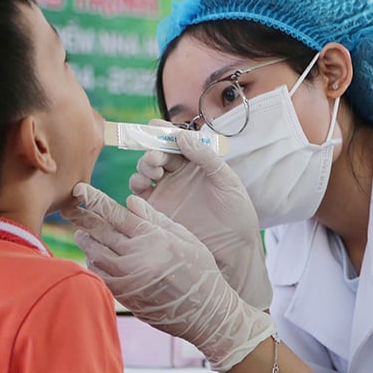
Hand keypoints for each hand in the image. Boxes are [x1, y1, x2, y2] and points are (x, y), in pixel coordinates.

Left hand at [63, 183, 274, 372]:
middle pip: (101, 233)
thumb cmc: (201, 270)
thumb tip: (129, 201)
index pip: (117, 215)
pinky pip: (101, 275)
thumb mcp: (185, 238)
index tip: (80, 190)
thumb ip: (155, 218)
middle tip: (70, 208)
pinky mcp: (125, 296)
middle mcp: (137, 258)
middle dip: (83, 218)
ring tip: (81, 233)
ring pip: (97, 255)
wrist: (206, 312)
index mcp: (153, 239)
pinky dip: (94, 263)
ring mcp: (128, 279)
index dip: (95, 201)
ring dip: (86, 241)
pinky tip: (93, 256)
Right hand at [129, 121, 271, 310]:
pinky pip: (139, 193)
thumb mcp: (226, 180)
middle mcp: (178, 173)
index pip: (176, 139)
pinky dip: (135, 185)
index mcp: (196, 161)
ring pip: (145, 169)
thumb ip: (206, 157)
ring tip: (152, 172)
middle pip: (157, 152)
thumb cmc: (236, 211)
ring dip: (143, 165)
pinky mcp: (157, 209)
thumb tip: (182, 136)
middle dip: (152, 150)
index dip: (164, 131)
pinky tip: (142, 186)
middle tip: (155, 157)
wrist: (234, 246)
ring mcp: (166, 190)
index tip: (155, 126)